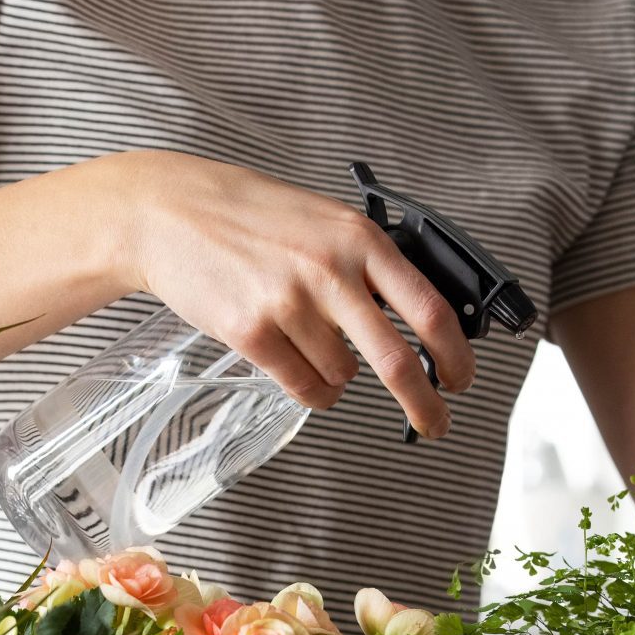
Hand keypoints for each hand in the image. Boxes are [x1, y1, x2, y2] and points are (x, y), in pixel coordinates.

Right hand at [102, 150, 473, 438]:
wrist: (172, 213)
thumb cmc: (251, 217)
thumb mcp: (325, 221)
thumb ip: (369, 264)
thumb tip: (418, 319)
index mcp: (359, 239)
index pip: (429, 307)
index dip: (456, 354)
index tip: (463, 378)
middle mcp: (330, 271)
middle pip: (397, 360)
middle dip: (425, 402)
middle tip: (436, 422)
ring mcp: (289, 304)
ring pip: (343, 376)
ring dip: (339, 377)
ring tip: (312, 344)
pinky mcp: (252, 333)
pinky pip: (303, 387)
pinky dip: (311, 388)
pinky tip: (297, 364)